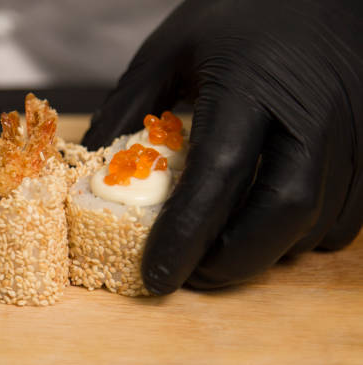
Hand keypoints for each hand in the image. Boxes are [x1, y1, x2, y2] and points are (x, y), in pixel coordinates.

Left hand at [83, 0, 362, 293]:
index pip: (219, 173)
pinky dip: (300, 238)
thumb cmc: (238, 18)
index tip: (157, 274)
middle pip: (283, 210)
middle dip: (233, 259)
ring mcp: (353, 133)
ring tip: (221, 250)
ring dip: (264, 251)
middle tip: (192, 274)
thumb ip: (130, 104)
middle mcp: (312, 112)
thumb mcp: (170, 50)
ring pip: (316, 222)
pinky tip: (265, 226)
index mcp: (252, 82)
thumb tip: (94, 161)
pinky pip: (344, 220)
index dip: (186, 234)